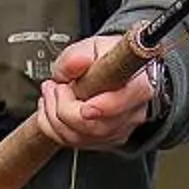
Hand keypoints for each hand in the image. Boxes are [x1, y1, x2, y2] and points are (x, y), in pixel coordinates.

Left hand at [36, 35, 161, 154]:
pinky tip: (52, 107)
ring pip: (78, 137)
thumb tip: (74, 64)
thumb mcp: (93, 46)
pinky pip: (68, 142)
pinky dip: (51, 125)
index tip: (87, 106)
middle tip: (57, 86)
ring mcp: (117, 131)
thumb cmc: (107, 58)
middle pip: (95, 126)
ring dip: (53, 114)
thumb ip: (79, 54)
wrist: (112, 71)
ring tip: (53, 92)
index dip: (106, 106)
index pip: (127, 100)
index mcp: (138, 85)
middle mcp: (132, 113)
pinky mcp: (102, 141)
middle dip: (64, 106)